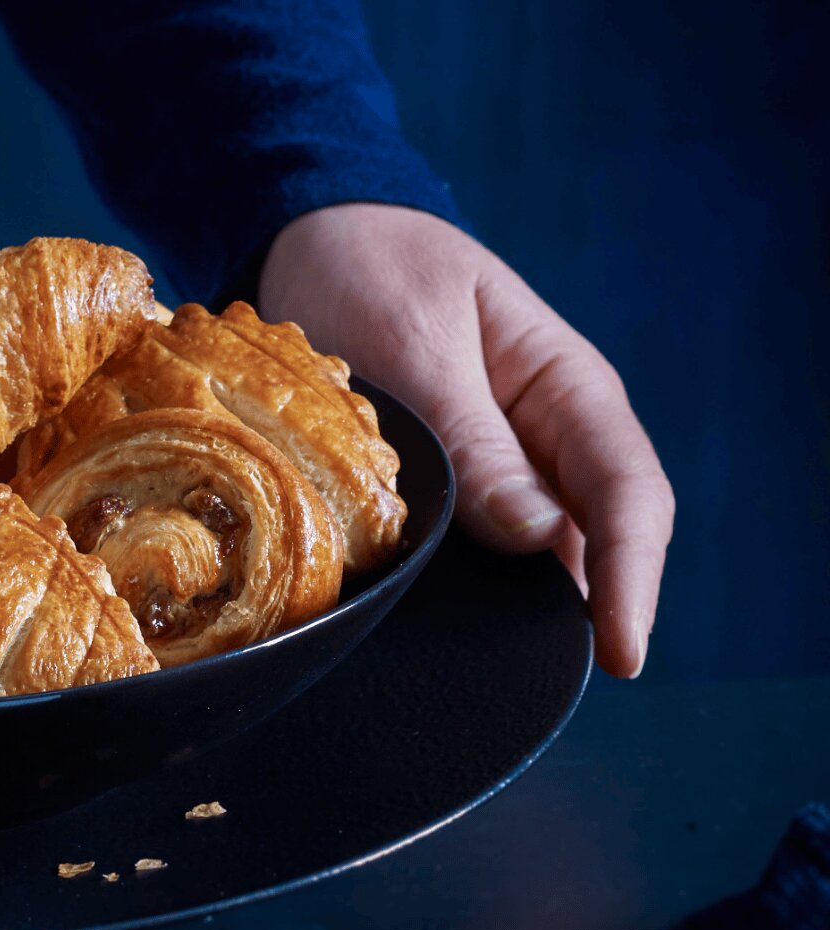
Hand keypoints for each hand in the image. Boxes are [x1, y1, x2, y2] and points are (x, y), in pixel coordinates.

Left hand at [259, 203, 672, 676]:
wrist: (309, 238)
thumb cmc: (369, 271)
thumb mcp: (416, 345)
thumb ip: (473, 440)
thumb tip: (539, 540)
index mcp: (565, 388)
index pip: (627, 495)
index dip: (631, 578)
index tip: (619, 651)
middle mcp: (543, 435)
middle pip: (591, 539)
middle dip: (583, 611)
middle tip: (541, 682)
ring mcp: (495, 463)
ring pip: (534, 553)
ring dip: (523, 606)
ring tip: (494, 670)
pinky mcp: (443, 484)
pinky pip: (473, 545)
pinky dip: (468, 586)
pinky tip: (444, 629)